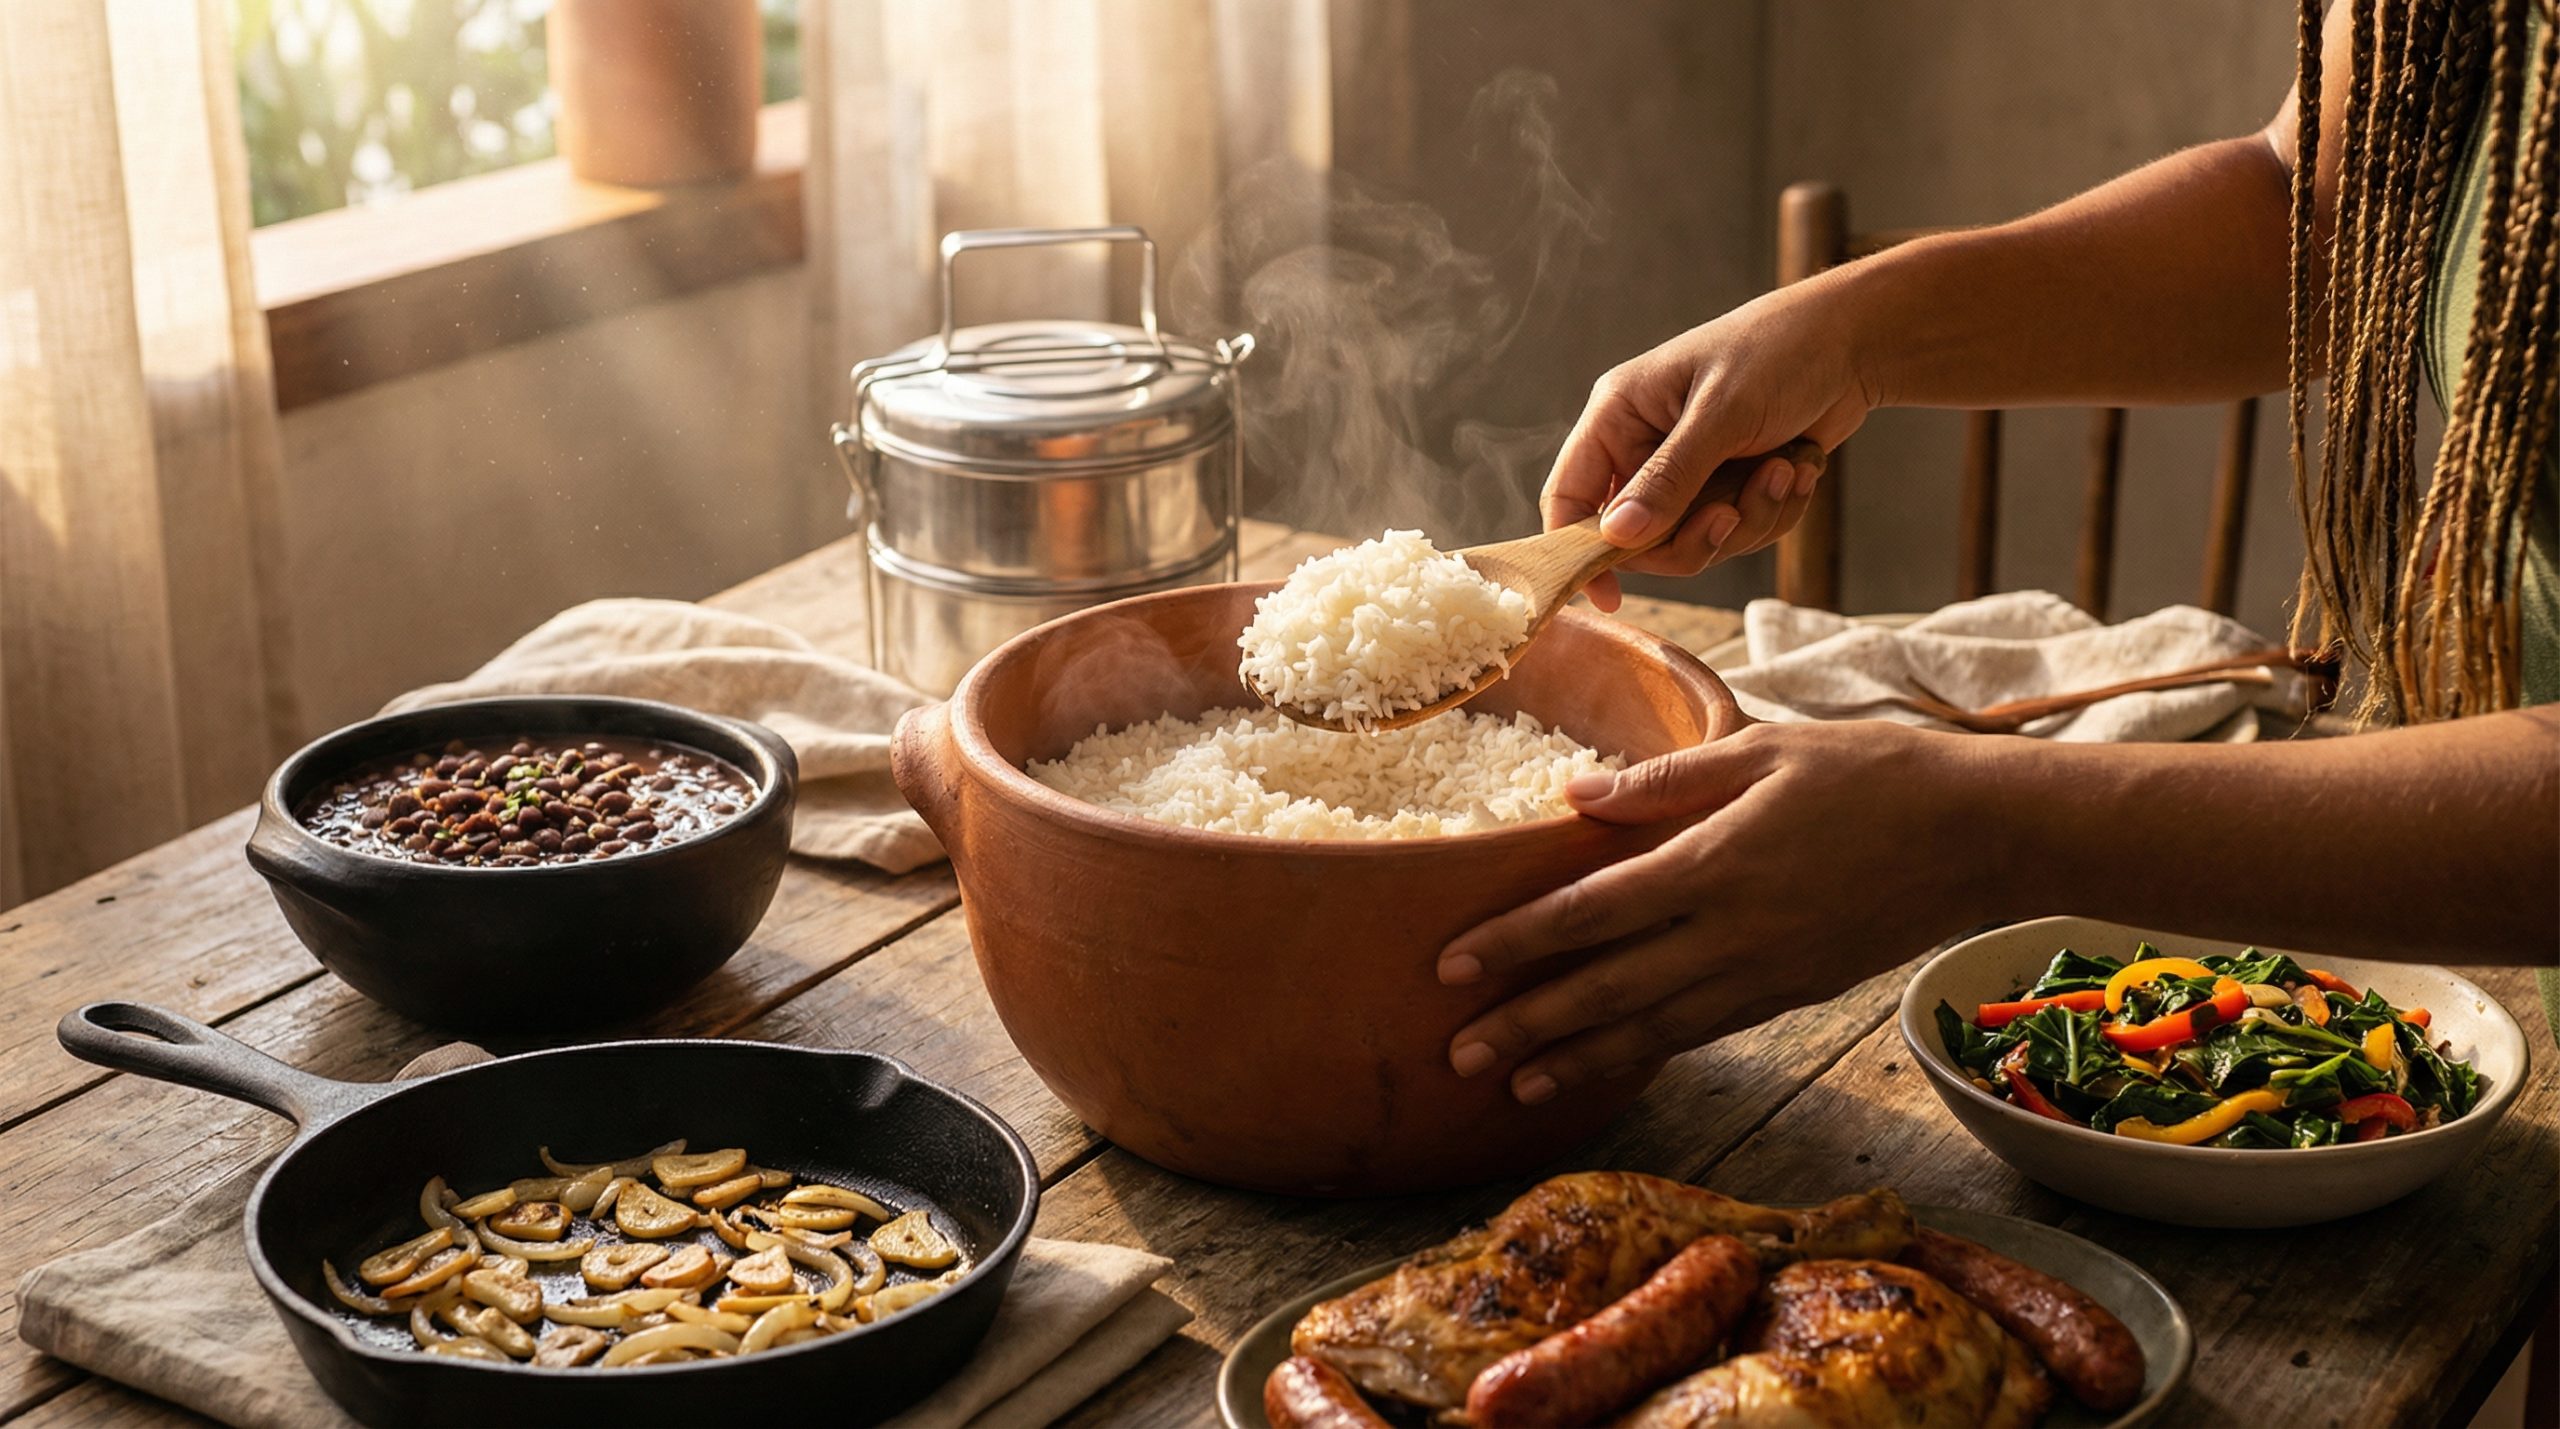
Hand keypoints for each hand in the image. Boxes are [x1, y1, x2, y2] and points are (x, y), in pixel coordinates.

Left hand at [1437, 720, 1998, 1104]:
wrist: (1982, 834)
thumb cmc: (1873, 774)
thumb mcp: (1764, 750)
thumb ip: (1666, 778)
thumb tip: (1573, 796)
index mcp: (1715, 864)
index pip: (1590, 913)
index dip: (1516, 943)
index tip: (1451, 965)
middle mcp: (1732, 933)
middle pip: (1607, 990)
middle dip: (1526, 1025)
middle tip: (1455, 1054)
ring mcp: (1765, 973)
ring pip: (1652, 1029)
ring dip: (1578, 1060)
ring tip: (1515, 1087)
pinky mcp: (1794, 993)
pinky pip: (1704, 1030)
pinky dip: (1648, 1054)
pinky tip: (1610, 1064)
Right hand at [1545, 283, 1876, 610]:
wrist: (1854, 342)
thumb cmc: (1778, 352)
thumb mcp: (1721, 414)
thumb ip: (1669, 479)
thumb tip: (1616, 538)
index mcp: (1618, 416)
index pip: (1569, 497)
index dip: (1578, 551)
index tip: (1609, 595)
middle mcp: (1644, 447)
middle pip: (1638, 539)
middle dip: (1697, 534)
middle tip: (1732, 514)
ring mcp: (1689, 471)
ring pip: (1695, 542)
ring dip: (1749, 517)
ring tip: (1786, 468)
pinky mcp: (1729, 486)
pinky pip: (1738, 533)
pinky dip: (1774, 511)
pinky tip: (1798, 467)